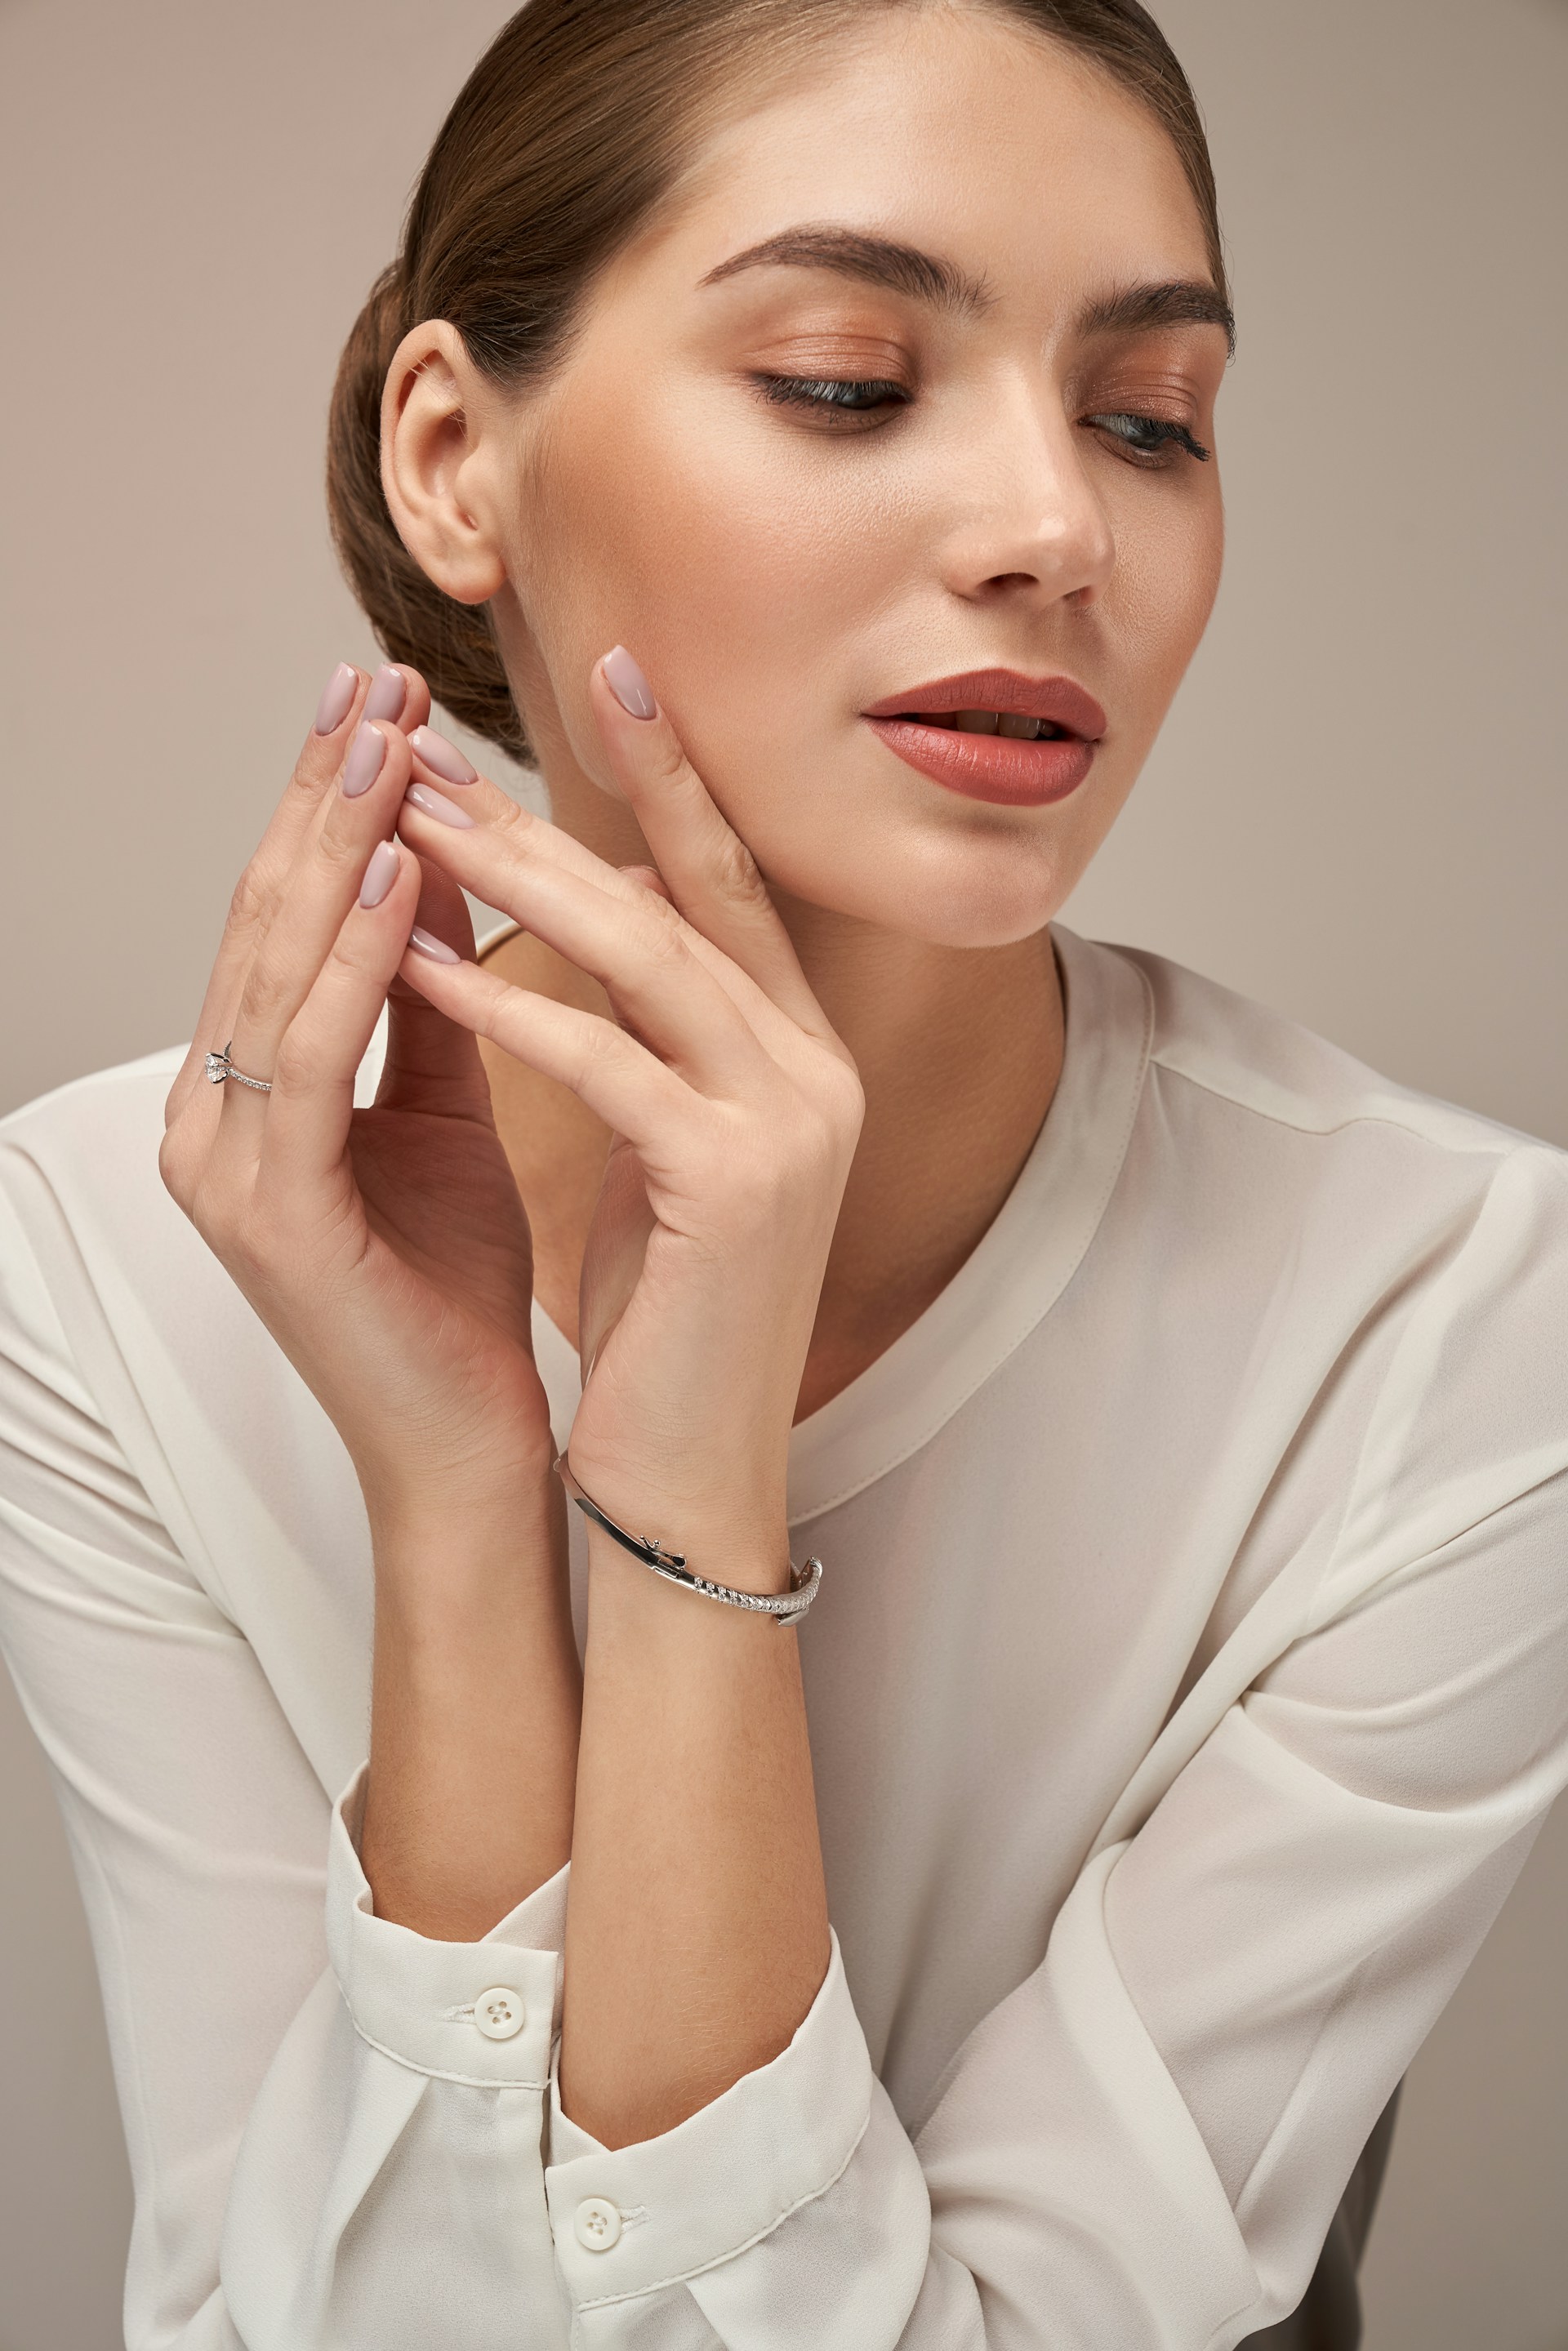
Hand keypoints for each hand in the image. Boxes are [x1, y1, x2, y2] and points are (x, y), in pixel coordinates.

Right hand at [160, 664, 556, 1537]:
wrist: (472, 1448)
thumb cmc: (456, 1289)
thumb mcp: (445, 1110)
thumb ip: (430, 995)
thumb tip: (444, 860)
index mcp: (248, 1096)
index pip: (285, 918)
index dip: (329, 806)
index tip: (385, 704)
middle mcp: (212, 1120)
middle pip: (266, 920)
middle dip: (323, 795)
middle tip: (374, 679)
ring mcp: (226, 1168)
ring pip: (275, 968)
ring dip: (335, 843)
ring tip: (387, 738)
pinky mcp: (270, 1216)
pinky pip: (311, 1060)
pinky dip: (356, 961)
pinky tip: (400, 875)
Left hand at [394, 648, 864, 1578]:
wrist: (694, 1473)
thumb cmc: (668, 1316)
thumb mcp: (666, 1149)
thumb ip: (658, 1038)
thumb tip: (612, 918)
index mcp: (805, 1053)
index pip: (730, 881)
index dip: (671, 773)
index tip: (609, 672)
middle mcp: (818, 1069)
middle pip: (682, 895)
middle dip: (552, 809)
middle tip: (436, 743)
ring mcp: (793, 1124)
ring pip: (649, 957)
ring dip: (520, 878)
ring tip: (409, 817)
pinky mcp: (739, 1186)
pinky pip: (610, 1065)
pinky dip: (514, 1008)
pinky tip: (426, 961)